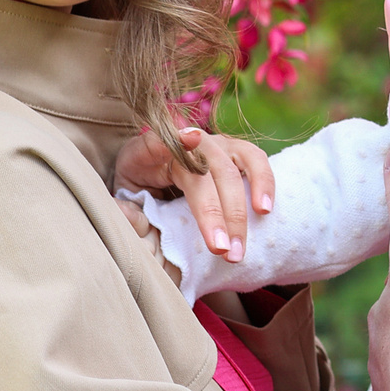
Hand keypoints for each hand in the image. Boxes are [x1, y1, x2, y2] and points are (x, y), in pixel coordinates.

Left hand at [114, 126, 273, 260]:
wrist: (155, 174)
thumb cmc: (139, 187)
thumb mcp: (124, 193)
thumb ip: (125, 206)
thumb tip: (124, 216)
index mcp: (153, 149)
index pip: (164, 142)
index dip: (179, 140)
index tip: (190, 139)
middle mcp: (189, 141)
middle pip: (206, 171)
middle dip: (216, 213)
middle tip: (219, 251)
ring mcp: (216, 144)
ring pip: (233, 168)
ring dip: (240, 208)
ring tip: (240, 245)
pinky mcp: (236, 152)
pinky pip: (256, 161)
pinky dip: (264, 183)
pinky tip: (265, 211)